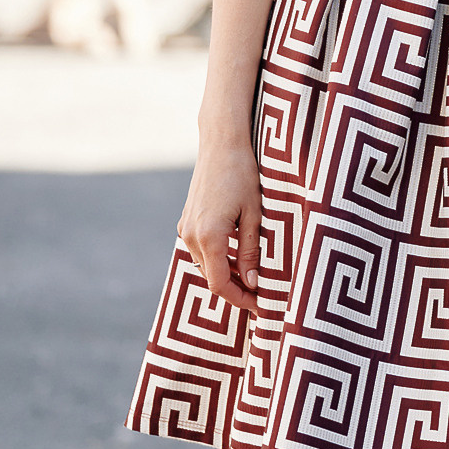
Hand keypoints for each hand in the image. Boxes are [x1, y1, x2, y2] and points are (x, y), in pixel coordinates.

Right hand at [178, 141, 264, 312]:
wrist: (221, 142)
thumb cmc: (243, 173)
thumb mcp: (255, 214)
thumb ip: (251, 251)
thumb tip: (254, 283)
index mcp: (208, 237)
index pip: (220, 285)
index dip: (240, 299)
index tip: (260, 306)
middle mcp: (190, 236)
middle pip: (212, 277)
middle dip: (235, 290)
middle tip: (263, 295)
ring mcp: (185, 228)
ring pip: (206, 264)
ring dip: (227, 274)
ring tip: (255, 278)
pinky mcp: (187, 220)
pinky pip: (202, 249)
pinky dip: (219, 258)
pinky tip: (239, 256)